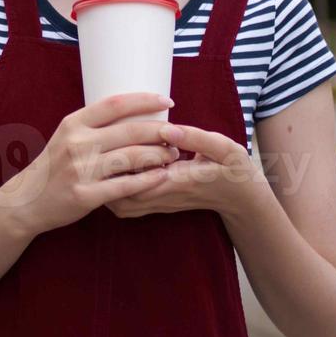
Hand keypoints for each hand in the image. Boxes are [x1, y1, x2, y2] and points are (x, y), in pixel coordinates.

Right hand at [0, 92, 181, 237]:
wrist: (27, 200)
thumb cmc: (55, 165)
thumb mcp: (67, 136)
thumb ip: (95, 126)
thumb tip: (136, 113)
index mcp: (73, 124)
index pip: (114, 104)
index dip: (144, 100)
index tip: (167, 100)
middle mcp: (76, 144)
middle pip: (129, 131)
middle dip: (161, 131)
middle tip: (178, 133)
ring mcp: (80, 170)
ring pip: (131, 158)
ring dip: (159, 156)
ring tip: (172, 155)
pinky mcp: (85, 196)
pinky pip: (125, 185)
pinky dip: (148, 180)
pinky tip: (162, 176)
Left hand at [105, 123, 263, 219]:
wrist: (240, 197)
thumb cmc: (232, 167)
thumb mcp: (222, 147)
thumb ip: (195, 138)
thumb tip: (167, 129)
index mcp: (179, 180)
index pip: (141, 178)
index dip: (122, 163)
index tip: (111, 143)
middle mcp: (165, 196)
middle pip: (122, 195)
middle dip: (105, 177)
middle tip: (95, 152)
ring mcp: (159, 205)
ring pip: (121, 205)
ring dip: (106, 186)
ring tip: (100, 161)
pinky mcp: (157, 206)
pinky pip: (127, 207)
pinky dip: (114, 192)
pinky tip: (111, 171)